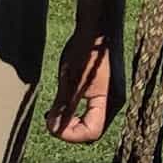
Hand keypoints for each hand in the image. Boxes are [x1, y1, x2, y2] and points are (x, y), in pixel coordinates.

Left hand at [47, 14, 113, 143]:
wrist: (97, 27)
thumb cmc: (85, 51)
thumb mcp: (70, 81)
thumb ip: (64, 107)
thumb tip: (54, 128)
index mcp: (109, 102)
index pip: (90, 133)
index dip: (69, 134)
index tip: (50, 125)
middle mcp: (113, 102)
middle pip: (91, 130)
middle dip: (69, 129)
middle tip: (50, 119)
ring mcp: (110, 96)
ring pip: (90, 120)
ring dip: (71, 120)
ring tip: (53, 111)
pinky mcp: (104, 89)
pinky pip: (90, 110)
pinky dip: (76, 111)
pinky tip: (62, 101)